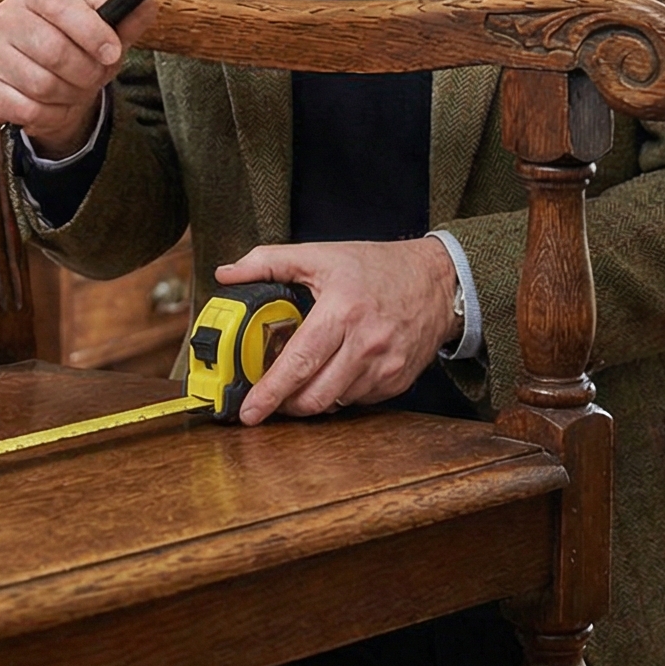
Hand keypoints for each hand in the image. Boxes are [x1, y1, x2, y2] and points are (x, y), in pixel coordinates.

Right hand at [0, 0, 144, 156]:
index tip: (112, 52)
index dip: (91, 32)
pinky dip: (49, 114)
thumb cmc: (75, 46)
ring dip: (70, 96)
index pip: (60, 4)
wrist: (43, 78)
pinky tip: (53, 104)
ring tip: (74, 90)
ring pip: (41, 84)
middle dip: (86, 73)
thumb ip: (126, 20)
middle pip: (54, 51)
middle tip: (95, 77)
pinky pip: (25, 109)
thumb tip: (147, 5)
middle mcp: (4, 14)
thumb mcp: (105, 30)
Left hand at [224, 238, 459, 423]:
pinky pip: (357, 401)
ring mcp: (385, 366)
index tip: (249, 410)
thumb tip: (227, 274)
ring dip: (312, 399)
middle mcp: (366, 343)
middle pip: (315, 396)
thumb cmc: (378, 268)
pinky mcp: (397, 381)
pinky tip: (334, 372)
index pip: (299, 362)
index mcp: (343, 311)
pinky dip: (338, 394)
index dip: (270, 392)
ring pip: (335, 403)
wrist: (437, 280)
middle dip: (285, 405)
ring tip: (302, 381)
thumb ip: (268, 262)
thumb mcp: (321, 255)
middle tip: (269, 399)